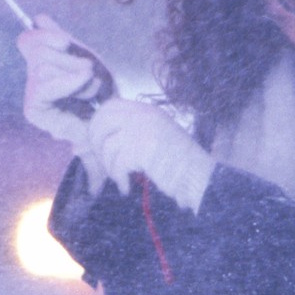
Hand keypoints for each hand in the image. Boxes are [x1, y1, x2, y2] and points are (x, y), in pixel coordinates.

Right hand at [16, 16, 109, 153]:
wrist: (111, 120)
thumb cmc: (101, 93)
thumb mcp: (83, 57)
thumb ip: (60, 38)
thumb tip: (39, 19)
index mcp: (44, 62)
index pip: (28, 40)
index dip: (44, 35)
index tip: (66, 42)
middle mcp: (34, 77)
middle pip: (36, 50)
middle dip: (68, 58)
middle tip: (89, 72)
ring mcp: (33, 94)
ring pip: (42, 67)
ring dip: (75, 74)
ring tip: (91, 87)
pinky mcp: (34, 109)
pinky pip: (42, 85)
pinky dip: (66, 82)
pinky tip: (83, 84)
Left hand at [88, 98, 215, 210]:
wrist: (198, 175)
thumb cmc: (177, 162)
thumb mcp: (155, 135)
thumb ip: (132, 130)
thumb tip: (98, 137)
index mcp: (146, 110)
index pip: (109, 107)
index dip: (98, 125)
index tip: (99, 143)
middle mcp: (143, 115)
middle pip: (102, 121)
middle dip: (96, 142)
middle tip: (103, 161)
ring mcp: (143, 129)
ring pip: (107, 145)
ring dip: (109, 166)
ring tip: (119, 178)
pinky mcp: (142, 148)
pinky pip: (117, 163)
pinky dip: (118, 178)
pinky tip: (125, 187)